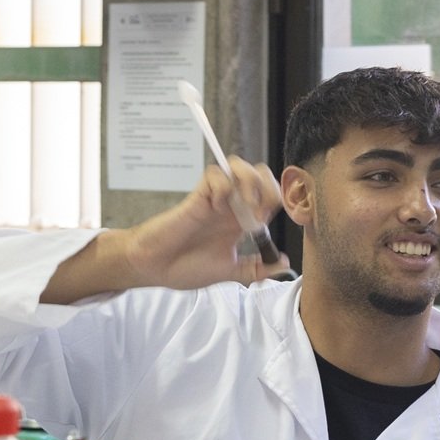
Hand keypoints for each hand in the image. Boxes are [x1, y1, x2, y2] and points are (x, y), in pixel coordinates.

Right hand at [43, 158, 287, 303]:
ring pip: (240, 167)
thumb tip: (284, 263)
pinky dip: (223, 187)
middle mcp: (232, 206)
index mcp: (242, 222)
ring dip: (248, 184)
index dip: (279, 201)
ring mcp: (216, 198)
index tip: (269, 223)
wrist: (155, 268)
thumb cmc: (186, 268)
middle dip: (267, 188)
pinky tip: (217, 206)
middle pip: (260, 174)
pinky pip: (216, 175)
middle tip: (257, 214)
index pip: (271, 197)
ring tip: (242, 208)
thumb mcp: (229, 272)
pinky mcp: (199, 195)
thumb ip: (256, 268)